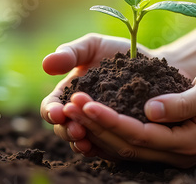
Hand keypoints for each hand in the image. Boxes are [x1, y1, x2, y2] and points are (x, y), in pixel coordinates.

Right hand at [40, 33, 157, 153]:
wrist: (149, 62)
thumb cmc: (116, 51)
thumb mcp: (92, 46)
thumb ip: (70, 53)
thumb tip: (46, 64)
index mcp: (68, 94)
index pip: (51, 108)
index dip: (51, 112)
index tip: (58, 112)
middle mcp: (80, 114)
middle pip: (64, 129)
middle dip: (67, 132)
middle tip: (77, 130)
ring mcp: (98, 127)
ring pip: (82, 142)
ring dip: (81, 144)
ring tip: (87, 142)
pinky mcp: (116, 135)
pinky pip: (107, 148)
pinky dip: (103, 149)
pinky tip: (107, 147)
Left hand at [63, 66, 195, 167]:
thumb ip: (183, 102)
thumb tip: (150, 110)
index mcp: (187, 143)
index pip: (140, 135)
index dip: (111, 120)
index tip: (86, 102)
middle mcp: (175, 154)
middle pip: (126, 145)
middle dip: (95, 125)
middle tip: (70, 103)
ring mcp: (167, 153)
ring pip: (123, 148)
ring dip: (95, 130)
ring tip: (71, 109)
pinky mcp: (161, 145)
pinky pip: (128, 145)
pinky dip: (106, 133)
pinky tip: (87, 119)